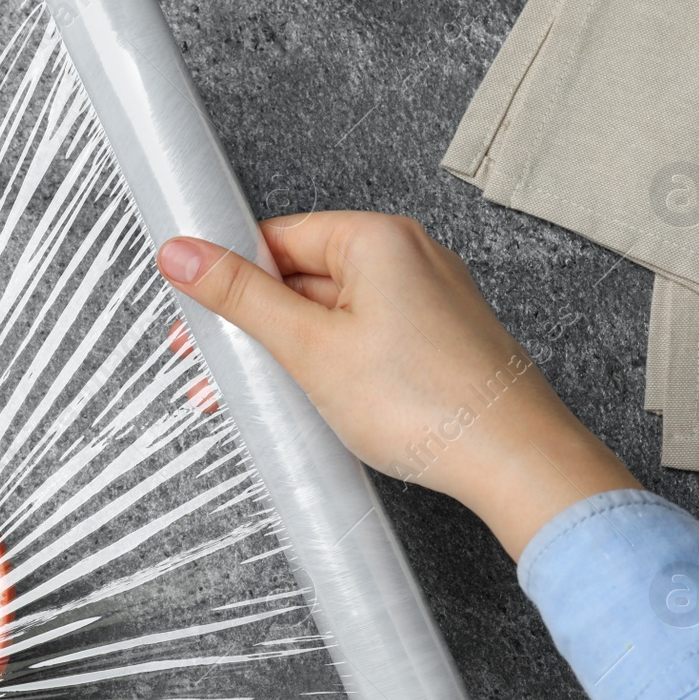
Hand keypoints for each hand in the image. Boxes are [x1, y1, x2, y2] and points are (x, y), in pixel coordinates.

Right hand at [157, 210, 638, 558]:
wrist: (515, 462)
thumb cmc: (425, 401)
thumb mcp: (309, 347)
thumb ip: (242, 298)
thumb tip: (183, 254)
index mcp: (377, 238)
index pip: (278, 237)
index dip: (230, 278)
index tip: (197, 317)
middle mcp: (409, 256)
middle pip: (304, 275)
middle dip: (256, 325)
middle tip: (215, 368)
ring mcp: (429, 300)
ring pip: (334, 313)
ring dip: (289, 351)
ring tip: (258, 397)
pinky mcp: (440, 341)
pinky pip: (367, 337)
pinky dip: (331, 364)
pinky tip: (313, 402)